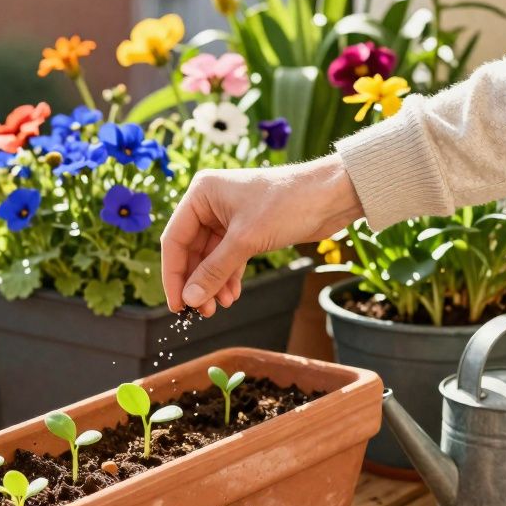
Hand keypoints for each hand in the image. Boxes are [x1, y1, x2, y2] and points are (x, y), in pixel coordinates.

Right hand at [161, 154, 363, 316]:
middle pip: (191, 251)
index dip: (174, 275)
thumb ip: (214, 271)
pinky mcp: (247, 229)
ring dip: (213, 283)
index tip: (178, 305)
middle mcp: (210, 203)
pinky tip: (232, 295)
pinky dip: (229, 276)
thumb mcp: (246, 240)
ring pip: (210, 257)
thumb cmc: (287, 203)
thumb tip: (190, 299)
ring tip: (219, 308)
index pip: (175, 239)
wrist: (332, 195)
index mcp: (201, 193)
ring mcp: (228, 216)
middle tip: (201, 311)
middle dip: (197, 282)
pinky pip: (228, 257)